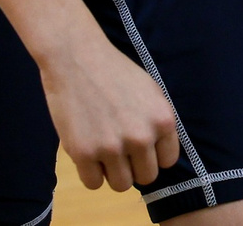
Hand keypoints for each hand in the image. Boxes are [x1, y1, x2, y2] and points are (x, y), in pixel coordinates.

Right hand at [37, 25, 180, 189]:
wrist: (76, 57)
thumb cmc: (114, 71)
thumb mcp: (150, 92)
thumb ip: (158, 124)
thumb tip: (161, 156)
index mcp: (163, 121)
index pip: (167, 161)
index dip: (152, 155)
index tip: (139, 146)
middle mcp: (141, 137)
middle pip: (146, 177)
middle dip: (134, 166)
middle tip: (119, 149)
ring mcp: (112, 147)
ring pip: (121, 185)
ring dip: (112, 172)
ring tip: (103, 150)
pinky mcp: (83, 153)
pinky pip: (93, 184)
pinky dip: (90, 173)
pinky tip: (88, 152)